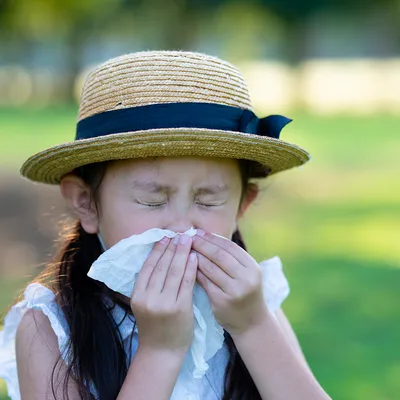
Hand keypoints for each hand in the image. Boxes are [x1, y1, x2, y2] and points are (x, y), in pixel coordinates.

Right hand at [130, 235, 197, 355]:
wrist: (161, 352)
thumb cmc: (154, 326)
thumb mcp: (145, 304)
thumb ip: (150, 284)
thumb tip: (160, 257)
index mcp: (138, 295)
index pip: (148, 266)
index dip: (158, 250)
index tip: (165, 236)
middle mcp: (149, 297)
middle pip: (162, 266)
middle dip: (172, 247)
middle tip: (180, 233)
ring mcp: (164, 303)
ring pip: (174, 271)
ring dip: (182, 253)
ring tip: (188, 240)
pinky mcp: (180, 307)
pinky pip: (186, 283)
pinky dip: (190, 268)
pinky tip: (194, 257)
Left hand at [192, 230, 269, 336]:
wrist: (251, 322)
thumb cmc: (245, 292)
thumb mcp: (246, 273)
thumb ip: (231, 258)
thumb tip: (206, 237)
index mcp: (252, 267)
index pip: (230, 247)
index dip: (212, 238)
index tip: (198, 232)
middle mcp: (245, 278)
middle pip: (219, 256)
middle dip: (202, 245)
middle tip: (188, 238)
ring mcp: (234, 291)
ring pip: (210, 268)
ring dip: (195, 257)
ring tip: (185, 250)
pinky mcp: (221, 301)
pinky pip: (204, 282)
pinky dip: (194, 272)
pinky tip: (186, 266)